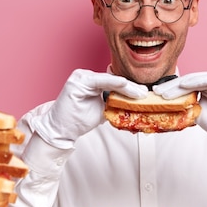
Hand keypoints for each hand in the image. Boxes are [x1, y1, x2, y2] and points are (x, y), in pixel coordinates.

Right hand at [31, 69, 147, 148]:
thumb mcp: (102, 110)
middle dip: (131, 87)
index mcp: (91, 81)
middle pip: (114, 80)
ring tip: (139, 93)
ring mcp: (80, 77)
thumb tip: (133, 104)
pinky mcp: (77, 82)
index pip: (115, 82)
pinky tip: (125, 85)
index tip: (144, 93)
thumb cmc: (78, 120)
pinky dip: (113, 83)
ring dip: (126, 87)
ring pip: (109, 80)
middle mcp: (85, 76)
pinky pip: (99, 81)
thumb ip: (114, 103)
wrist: (60, 130)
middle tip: (145, 93)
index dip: (130, 88)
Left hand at [152, 69, 206, 147]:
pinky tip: (184, 85)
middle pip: (189, 80)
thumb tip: (164, 105)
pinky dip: (196, 82)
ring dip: (180, 86)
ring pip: (196, 79)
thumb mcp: (197, 114)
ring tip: (165, 92)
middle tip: (156, 92)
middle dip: (171, 87)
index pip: (185, 84)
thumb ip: (185, 106)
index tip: (155, 93)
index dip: (170, 89)